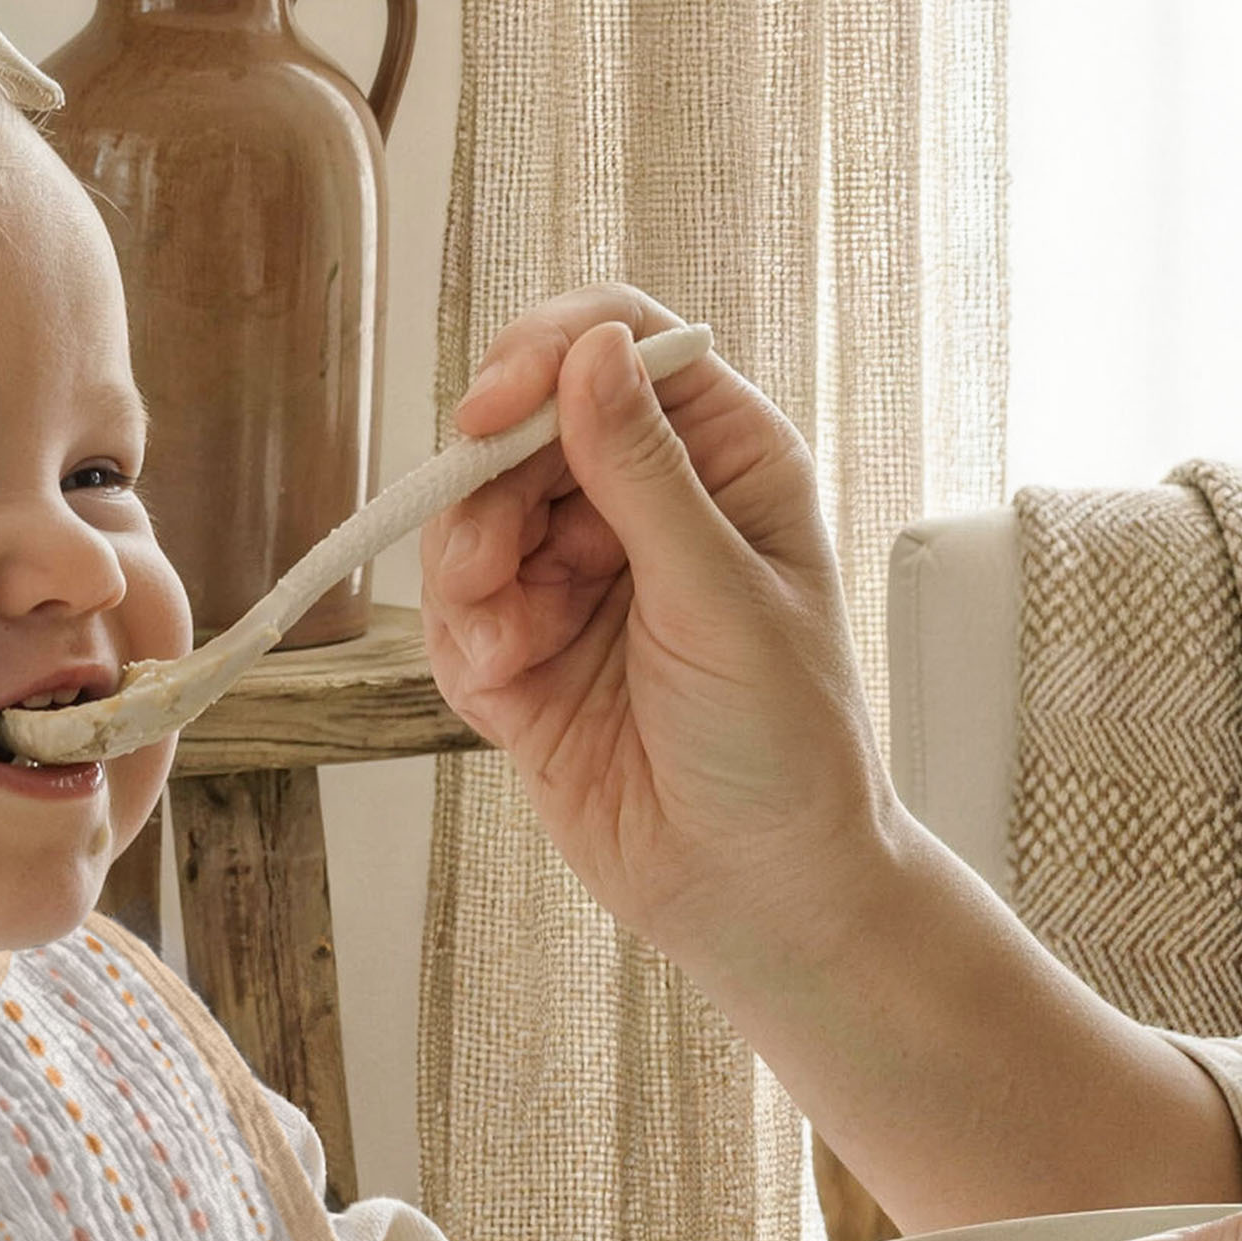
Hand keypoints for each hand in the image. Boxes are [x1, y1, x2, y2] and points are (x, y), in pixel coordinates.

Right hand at [420, 289, 893, 980]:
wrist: (758, 894)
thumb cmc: (786, 748)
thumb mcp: (722, 599)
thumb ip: (646, 476)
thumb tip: (591, 351)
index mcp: (723, 462)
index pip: (620, 345)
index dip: (544, 357)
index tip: (492, 411)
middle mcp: (646, 503)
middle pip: (523, 427)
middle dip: (487, 493)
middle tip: (488, 570)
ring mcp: (580, 576)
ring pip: (473, 517)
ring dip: (468, 577)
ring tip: (506, 652)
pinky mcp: (527, 650)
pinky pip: (455, 609)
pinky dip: (462, 639)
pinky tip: (503, 689)